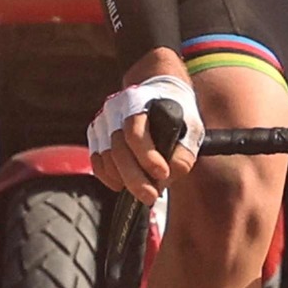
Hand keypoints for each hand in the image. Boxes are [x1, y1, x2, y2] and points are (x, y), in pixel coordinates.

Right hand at [90, 61, 198, 196]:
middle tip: (150, 196)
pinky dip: (107, 176)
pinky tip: (122, 184)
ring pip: (106, 156)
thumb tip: (169, 176)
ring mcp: (103, 120)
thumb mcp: (191, 127)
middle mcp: (114, 108)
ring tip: (144, 191)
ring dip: (124, 179)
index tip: (162, 174)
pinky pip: (96, 159)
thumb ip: (184, 153)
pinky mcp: (96, 133)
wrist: (159, 91)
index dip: (147, 156)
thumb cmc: (176, 111)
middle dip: (135, 177)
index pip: (135, 131)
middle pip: (118, 148)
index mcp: (138, 100)